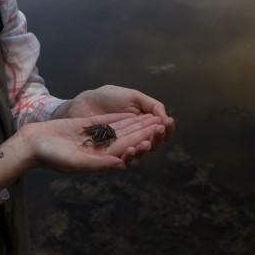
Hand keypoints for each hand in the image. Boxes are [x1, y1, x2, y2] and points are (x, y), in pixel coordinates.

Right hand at [20, 112, 166, 172]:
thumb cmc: (51, 156)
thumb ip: (100, 164)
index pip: (125, 150)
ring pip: (120, 130)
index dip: (140, 142)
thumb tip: (123, 165)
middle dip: (144, 132)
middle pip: (126, 139)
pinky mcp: (87, 126)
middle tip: (162, 124)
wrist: (31, 143)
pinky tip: (134, 112)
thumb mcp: (76, 162)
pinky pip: (108, 122)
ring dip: (136, 124)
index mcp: (99, 160)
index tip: (154, 135)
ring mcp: (94, 138)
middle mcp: (99, 150)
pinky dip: (122, 117)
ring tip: (153, 117)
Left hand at [54, 85, 175, 149]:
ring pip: (139, 152)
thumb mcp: (134, 96)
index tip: (168, 122)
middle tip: (159, 130)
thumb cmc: (108, 97)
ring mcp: (123, 146)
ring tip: (147, 143)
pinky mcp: (109, 153)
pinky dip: (128, 155)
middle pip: (152, 143)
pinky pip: (121, 158)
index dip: (167, 129)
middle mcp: (136, 137)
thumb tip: (166, 118)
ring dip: (145, 148)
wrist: (85, 102)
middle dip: (158, 138)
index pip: (160, 131)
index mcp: (143, 124)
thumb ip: (152, 106)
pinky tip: (131, 149)